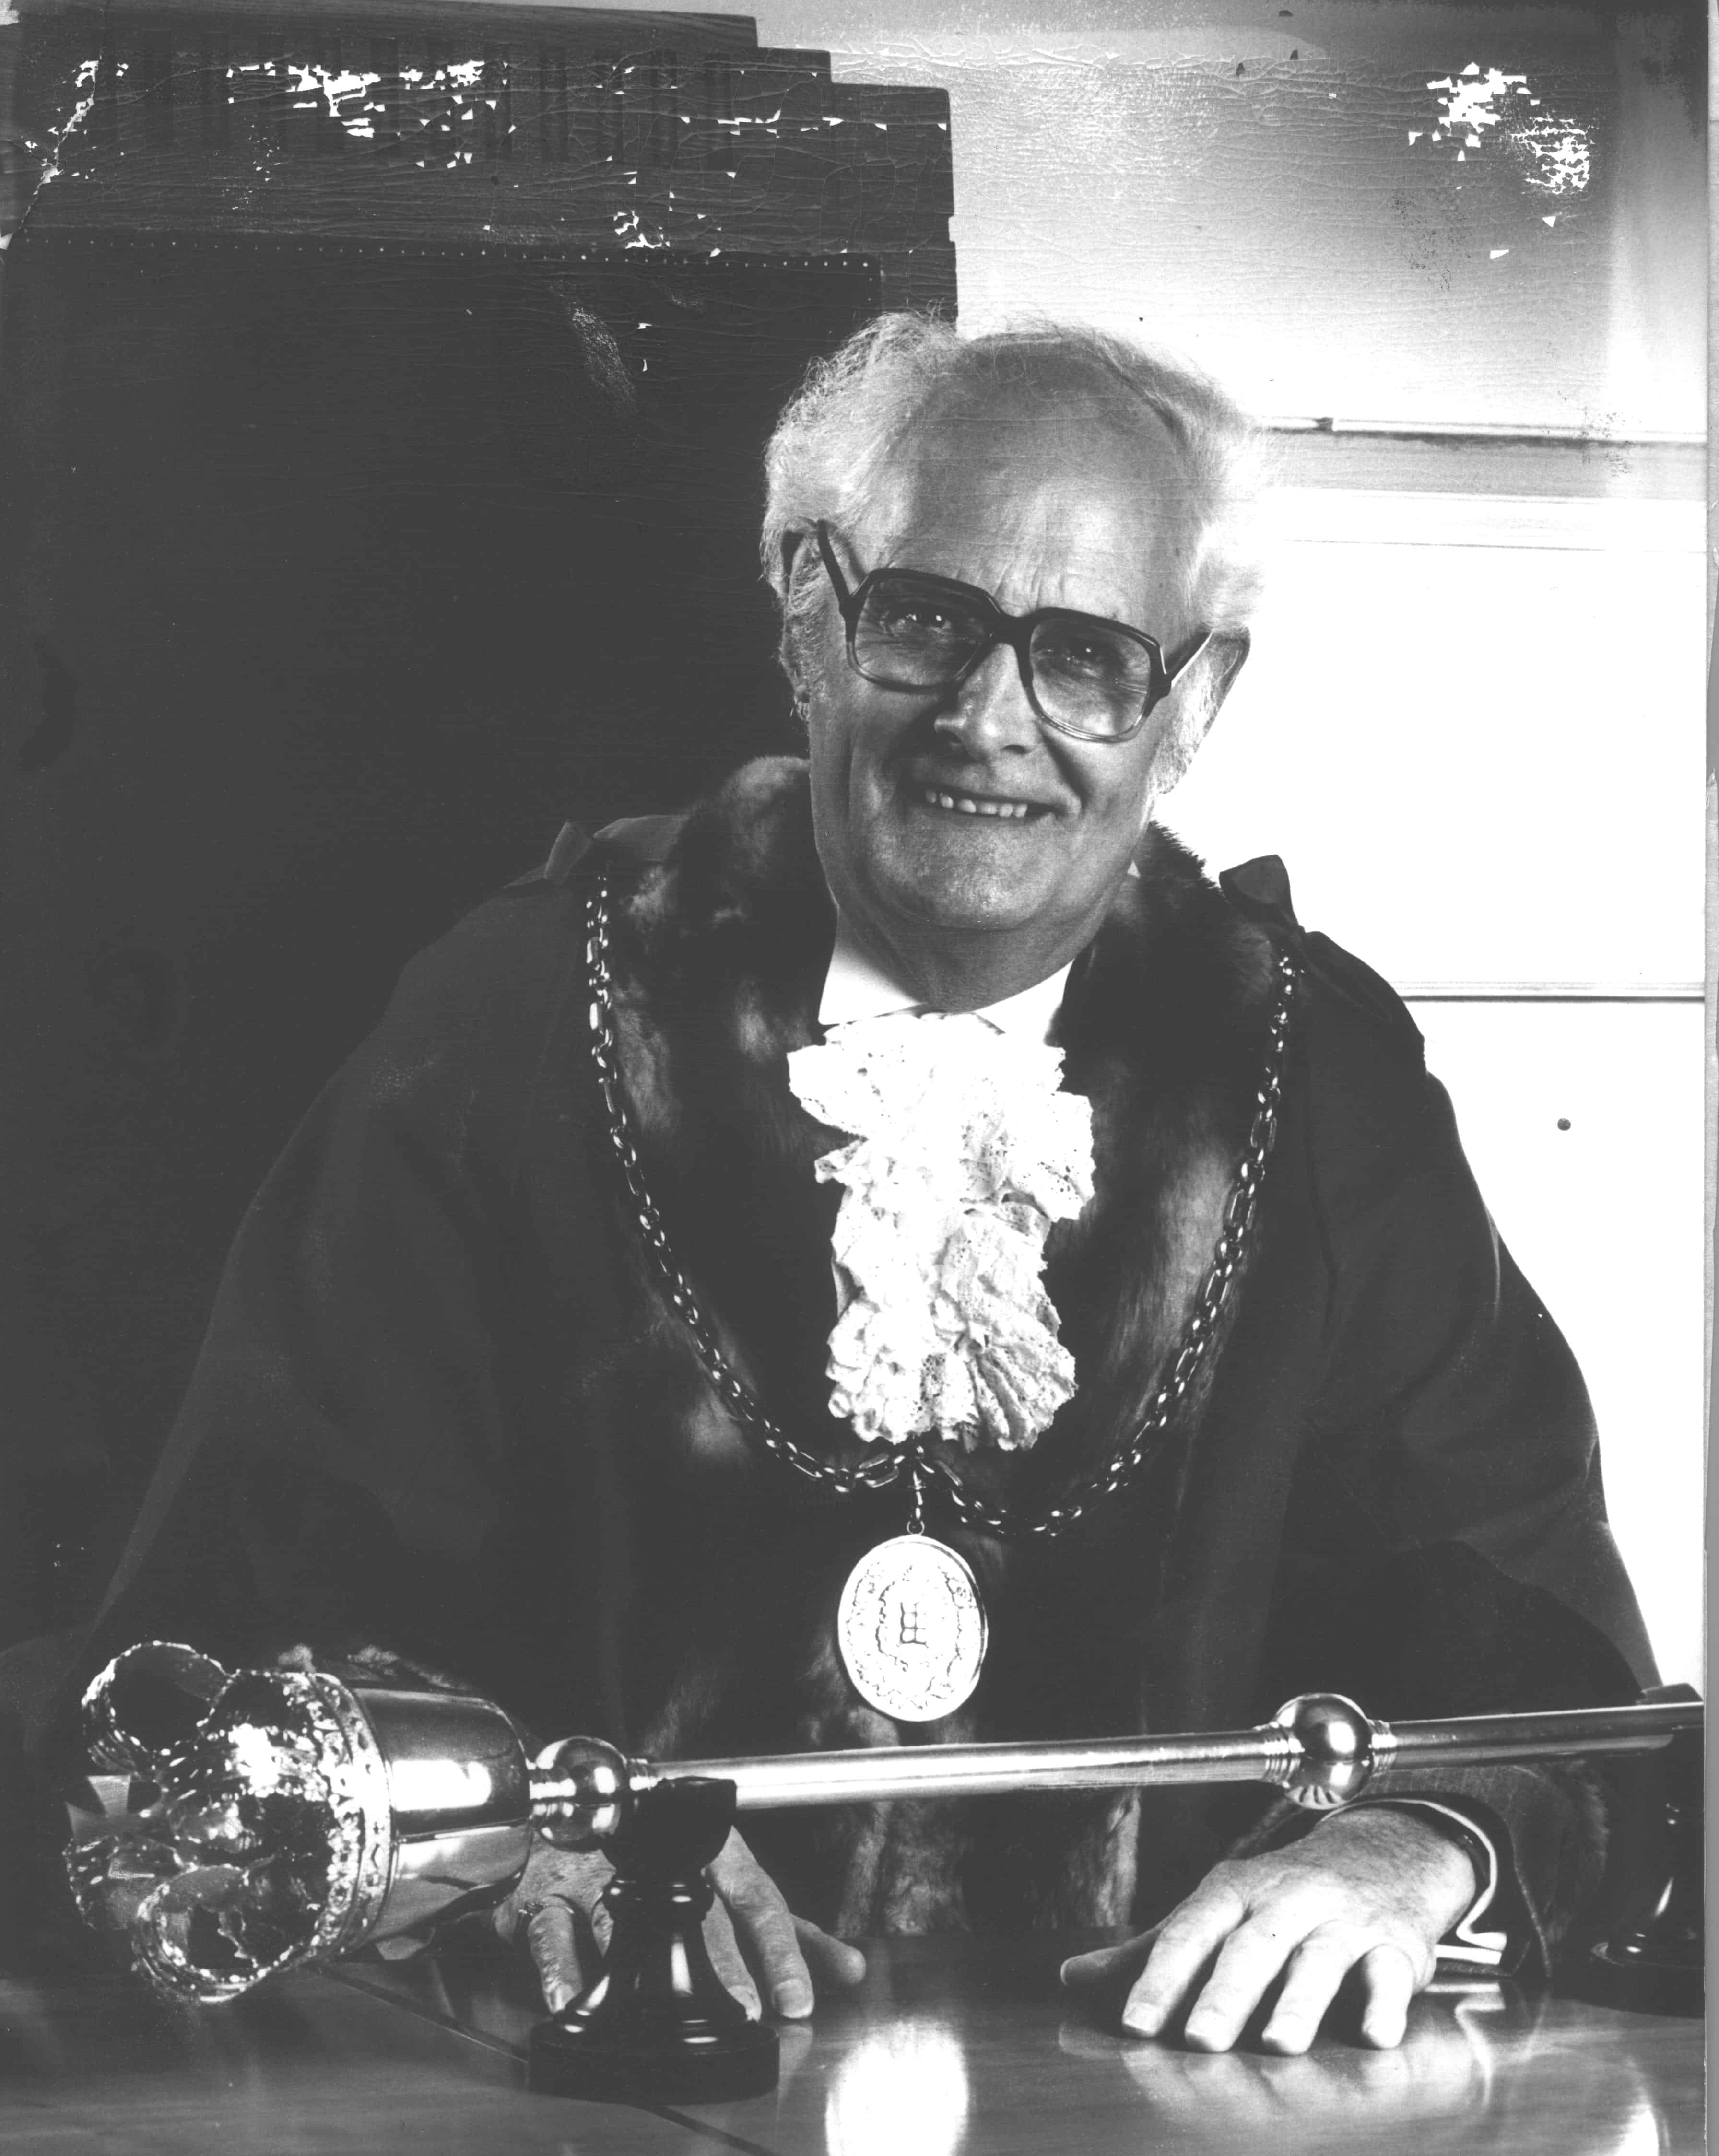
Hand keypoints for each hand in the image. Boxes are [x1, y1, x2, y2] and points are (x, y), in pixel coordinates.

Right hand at [494, 1827, 866, 2018]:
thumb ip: (790, 1931)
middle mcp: (662, 1860)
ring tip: (666, 2010)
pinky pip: (555, 1929)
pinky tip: (574, 1996)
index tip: (798, 1998)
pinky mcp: (551, 1892)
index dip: (779, 1949)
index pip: (757, 1901)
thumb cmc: (667, 1855)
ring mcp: (603, 1874)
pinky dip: (563, 1964)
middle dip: (726, 1963)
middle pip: (699, 1913)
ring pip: (626, 1918)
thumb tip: (850, 1968)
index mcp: (714, 1856)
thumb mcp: (734, 1889)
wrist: (580, 1811)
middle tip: (748, 2009)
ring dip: (646, 1964)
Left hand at [1060, 1808, 1477, 2054]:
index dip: (1161, 1976)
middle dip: (1226, 1993)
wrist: (1383, 1855)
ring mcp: (1343, 1921)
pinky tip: (1374, 2034)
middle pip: (1254, 1946)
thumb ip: (1151, 1950)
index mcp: (1235, 1891)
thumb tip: (1073, 1977)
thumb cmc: (1283, 1897)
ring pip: (1320, 1959)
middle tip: (1201, 2040)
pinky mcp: (1395, 1946)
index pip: (1191, 1930)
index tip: (1135, 2023)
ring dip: (1300, 2001)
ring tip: (1279, 2043)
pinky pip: (1390, 1974)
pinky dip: (1385, 2004)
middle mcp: (1288, 1899)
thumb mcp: (1217, 1911)